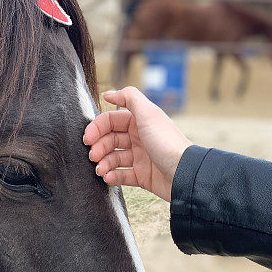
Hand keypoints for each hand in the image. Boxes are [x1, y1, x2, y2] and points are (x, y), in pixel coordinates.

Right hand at [83, 86, 191, 201]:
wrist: (184, 173)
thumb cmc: (167, 143)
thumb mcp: (148, 114)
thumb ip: (129, 97)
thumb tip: (109, 93)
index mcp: (140, 122)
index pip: (111, 121)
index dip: (97, 128)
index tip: (87, 138)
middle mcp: (139, 138)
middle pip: (110, 140)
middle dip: (98, 147)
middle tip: (92, 156)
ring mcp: (140, 158)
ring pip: (114, 158)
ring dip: (103, 163)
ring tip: (100, 170)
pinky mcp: (142, 176)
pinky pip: (121, 175)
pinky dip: (113, 176)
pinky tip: (108, 178)